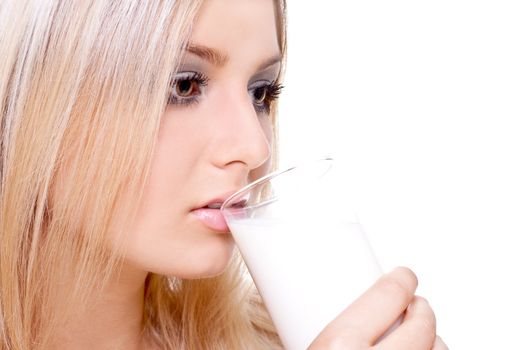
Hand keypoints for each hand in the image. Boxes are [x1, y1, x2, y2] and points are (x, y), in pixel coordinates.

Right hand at [308, 267, 447, 349]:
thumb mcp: (304, 348)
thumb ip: (325, 328)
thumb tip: (315, 313)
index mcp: (339, 345)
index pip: (389, 294)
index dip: (402, 279)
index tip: (404, 276)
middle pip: (422, 323)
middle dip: (421, 309)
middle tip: (414, 305)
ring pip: (438, 349)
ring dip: (432, 339)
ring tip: (420, 336)